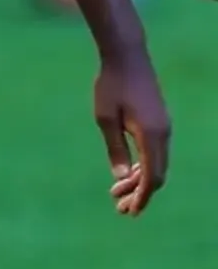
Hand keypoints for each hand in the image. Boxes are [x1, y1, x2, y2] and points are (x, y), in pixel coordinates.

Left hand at [96, 52, 169, 215]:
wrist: (127, 57)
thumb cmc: (111, 85)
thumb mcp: (105, 118)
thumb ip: (114, 148)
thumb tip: (121, 177)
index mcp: (152, 136)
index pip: (152, 176)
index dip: (141, 196)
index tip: (130, 211)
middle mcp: (163, 134)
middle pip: (156, 174)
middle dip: (139, 193)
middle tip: (120, 209)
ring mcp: (164, 128)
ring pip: (156, 163)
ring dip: (139, 180)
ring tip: (118, 194)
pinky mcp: (159, 122)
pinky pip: (155, 152)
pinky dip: (143, 166)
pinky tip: (127, 173)